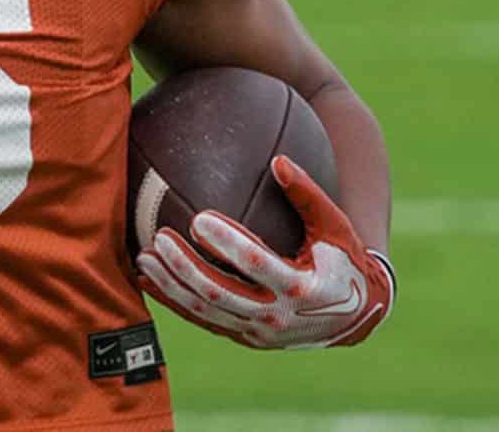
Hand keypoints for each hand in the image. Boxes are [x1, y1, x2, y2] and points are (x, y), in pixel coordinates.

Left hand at [136, 155, 392, 349]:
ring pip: (206, 310)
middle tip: (160, 237)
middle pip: (221, 293)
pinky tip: (148, 280)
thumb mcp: (335, 226)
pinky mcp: (244, 337)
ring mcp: (258, 330)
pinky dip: (174, 302)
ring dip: (171, 286)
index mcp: (300, 286)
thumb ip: (307, 195)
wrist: (354, 317)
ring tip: (144, 258)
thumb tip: (278, 160)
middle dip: (186, 267)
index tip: (199, 219)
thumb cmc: (343, 260)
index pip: (256, 263)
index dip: (227, 244)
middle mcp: (276, 314)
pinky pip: (203, 320)